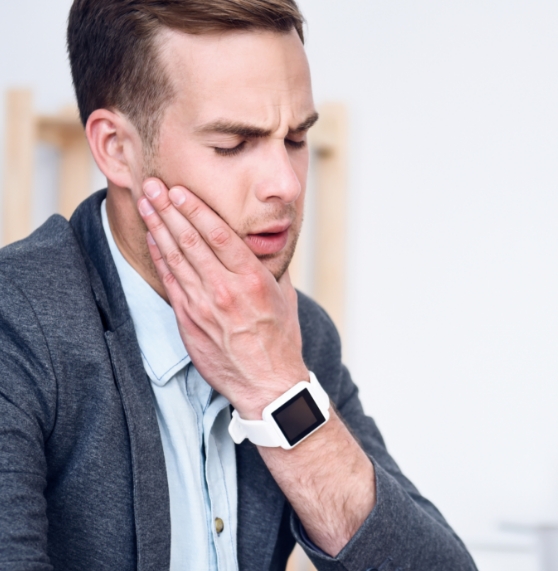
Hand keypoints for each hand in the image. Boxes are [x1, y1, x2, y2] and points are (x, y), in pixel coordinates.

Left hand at [137, 177, 308, 418]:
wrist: (267, 383)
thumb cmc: (279, 339)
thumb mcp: (284, 295)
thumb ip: (268, 267)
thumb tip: (261, 244)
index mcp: (251, 278)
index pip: (218, 233)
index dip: (195, 208)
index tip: (179, 189)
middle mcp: (225, 288)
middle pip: (190, 239)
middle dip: (169, 208)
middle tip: (153, 185)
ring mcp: (204, 305)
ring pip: (176, 258)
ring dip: (158, 227)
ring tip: (146, 204)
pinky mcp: (189, 321)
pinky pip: (171, 282)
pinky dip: (160, 258)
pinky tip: (153, 239)